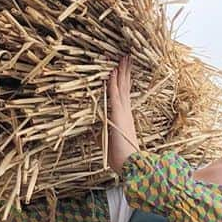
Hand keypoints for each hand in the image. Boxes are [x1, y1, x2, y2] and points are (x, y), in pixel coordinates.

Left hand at [107, 55, 140, 174]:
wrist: (130, 164)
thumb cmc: (120, 156)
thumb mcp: (106, 141)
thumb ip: (99, 133)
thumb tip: (91, 130)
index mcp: (124, 116)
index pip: (124, 94)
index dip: (123, 80)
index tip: (122, 68)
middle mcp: (126, 111)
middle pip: (125, 86)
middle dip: (125, 71)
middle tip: (126, 56)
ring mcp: (123, 112)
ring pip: (121, 87)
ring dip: (120, 71)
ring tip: (122, 57)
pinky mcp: (118, 115)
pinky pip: (115, 95)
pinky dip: (113, 83)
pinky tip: (112, 72)